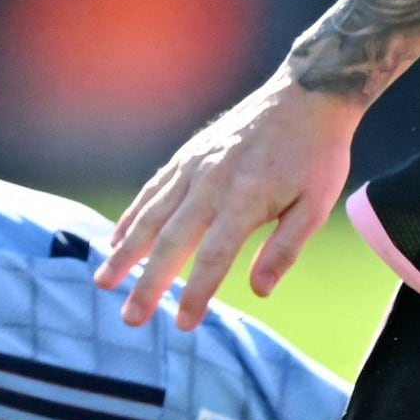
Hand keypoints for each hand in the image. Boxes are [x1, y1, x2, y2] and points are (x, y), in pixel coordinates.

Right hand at [96, 75, 364, 328]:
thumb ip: (285, 249)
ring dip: (125, 252)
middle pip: (172, 241)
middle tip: (131, 319)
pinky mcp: (188, 155)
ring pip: (152, 215)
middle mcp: (212, 183)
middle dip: (148, 283)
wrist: (306, 95)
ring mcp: (195, 166)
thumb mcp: (316, 205)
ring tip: (104, 282)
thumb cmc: (316, 156)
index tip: (183, 325)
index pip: (214, 257)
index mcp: (246, 199)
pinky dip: (132, 216)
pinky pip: (153, 190)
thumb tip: (259, 292)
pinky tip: (115, 240)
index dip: (196, 293)